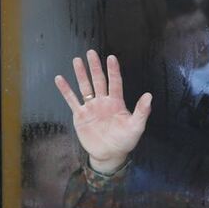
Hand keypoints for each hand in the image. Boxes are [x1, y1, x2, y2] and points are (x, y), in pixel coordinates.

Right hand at [54, 50, 151, 173]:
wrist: (109, 154)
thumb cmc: (124, 141)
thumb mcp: (136, 127)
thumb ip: (142, 111)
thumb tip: (149, 95)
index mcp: (116, 102)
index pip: (115, 82)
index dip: (113, 70)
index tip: (111, 57)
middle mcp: (103, 101)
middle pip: (98, 81)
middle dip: (95, 67)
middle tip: (91, 53)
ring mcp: (90, 107)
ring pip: (85, 87)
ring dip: (81, 74)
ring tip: (77, 60)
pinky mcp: (80, 115)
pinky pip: (71, 100)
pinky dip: (65, 90)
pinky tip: (60, 79)